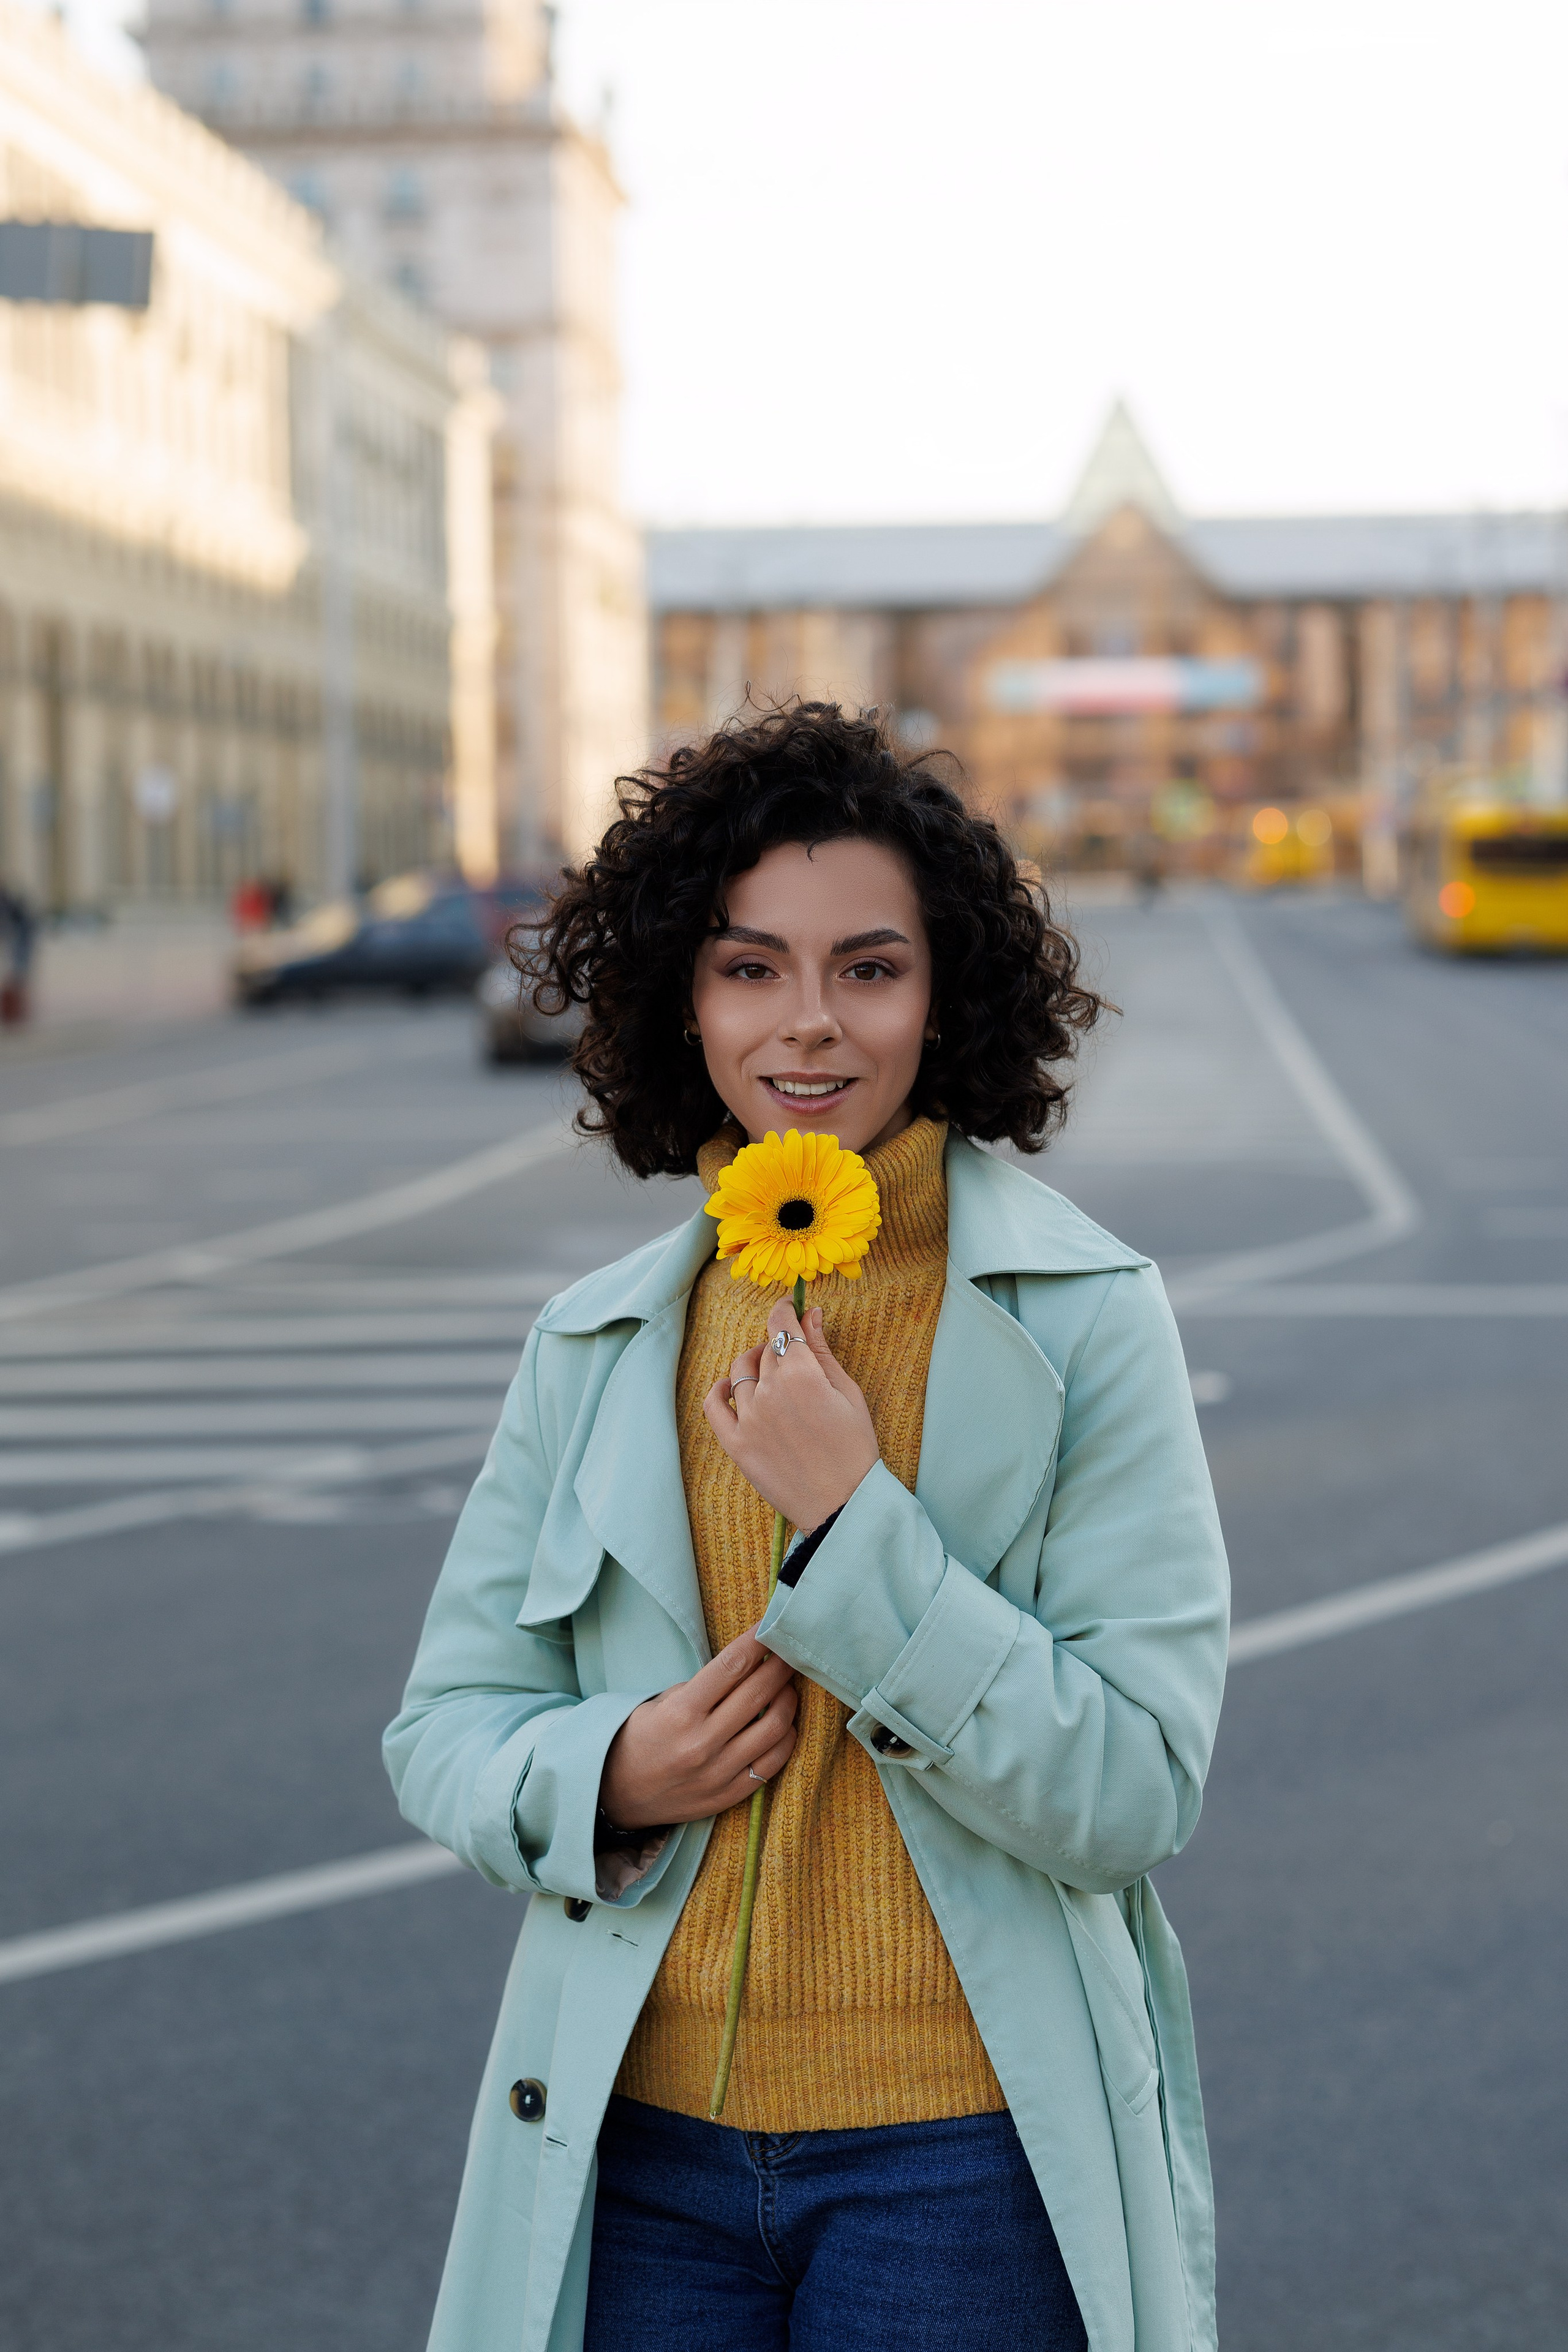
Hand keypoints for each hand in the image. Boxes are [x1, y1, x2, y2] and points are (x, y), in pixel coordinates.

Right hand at [599, 1631, 798, 1827]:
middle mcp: (703, 1742)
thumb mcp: (657, 1704)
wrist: (616, 1795)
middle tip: (789, 1652)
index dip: (757, 1642)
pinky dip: (786, 1738)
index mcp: (681, 1712)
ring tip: (787, 1687)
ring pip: (775, 1727)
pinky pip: (773, 1763)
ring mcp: (719, 1772)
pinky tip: (784, 1724)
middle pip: (759, 1693)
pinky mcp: (729, 1795)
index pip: (731, 1666)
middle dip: (781, 1666)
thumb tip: (745, 1668)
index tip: (771, 1627)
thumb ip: (700, 1688)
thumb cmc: (638, 1739)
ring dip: (789, 1699)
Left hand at [703, 1297, 879, 1531]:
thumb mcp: (848, 1393)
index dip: (784, 1311)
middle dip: (780, 1345)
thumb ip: (823, 1352)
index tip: (788, 1307)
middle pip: (766, 1350)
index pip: (782, 1326)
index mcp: (802, 1374)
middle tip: (794, 1355)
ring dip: (755, 1364)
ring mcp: (748, 1418)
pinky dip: (719, 1389)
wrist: (842, 1504)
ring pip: (741, 1371)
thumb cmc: (854, 1449)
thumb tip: (810, 1315)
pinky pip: (714, 1405)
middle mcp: (769, 1391)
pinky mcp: (735, 1443)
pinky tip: (730, 1387)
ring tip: (771, 1374)